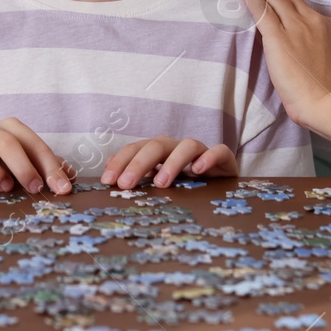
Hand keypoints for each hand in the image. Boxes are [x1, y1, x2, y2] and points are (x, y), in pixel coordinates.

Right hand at [0, 118, 73, 195]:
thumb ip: (44, 167)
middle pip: (8, 143)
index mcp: (12, 130)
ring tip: (5, 188)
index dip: (50, 166)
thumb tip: (70, 176)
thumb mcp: (22, 164)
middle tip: (34, 188)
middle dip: (24, 166)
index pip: (34, 144)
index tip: (62, 188)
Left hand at [101, 137, 236, 188]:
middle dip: (138, 164)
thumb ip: (138, 177)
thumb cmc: (186, 184)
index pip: (136, 149)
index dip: (120, 162)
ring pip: (187, 145)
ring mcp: (201, 152)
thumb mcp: (159, 182)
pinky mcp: (223, 159)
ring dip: (172, 163)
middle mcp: (177, 148)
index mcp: (159, 152)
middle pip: (156, 146)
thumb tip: (108, 173)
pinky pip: (219, 150)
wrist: (222, 185)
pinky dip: (209, 157)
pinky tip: (199, 170)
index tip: (107, 181)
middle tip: (126, 185)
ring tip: (161, 184)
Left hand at [237, 0, 330, 129]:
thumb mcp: (325, 57)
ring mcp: (295, 27)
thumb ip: (311, 44)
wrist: (328, 102)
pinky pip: (261, 10)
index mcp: (326, 25)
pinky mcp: (279, 37)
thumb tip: (291, 44)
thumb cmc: (327, 92)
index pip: (299, 4)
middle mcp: (311, 20)